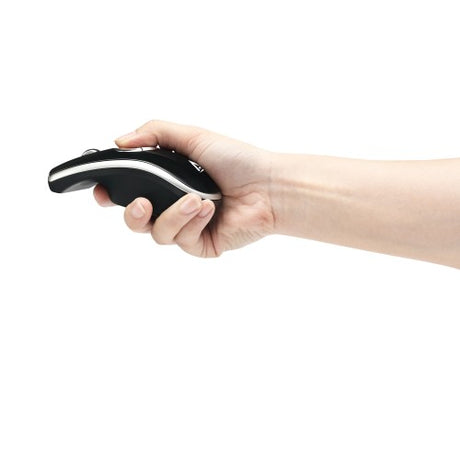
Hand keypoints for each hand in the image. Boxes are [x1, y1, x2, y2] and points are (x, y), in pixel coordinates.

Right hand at [94, 120, 275, 256]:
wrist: (268, 186)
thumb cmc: (237, 160)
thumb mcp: (193, 137)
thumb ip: (155, 133)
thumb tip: (120, 141)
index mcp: (169, 182)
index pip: (130, 192)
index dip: (110, 195)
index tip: (100, 190)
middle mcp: (174, 207)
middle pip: (136, 221)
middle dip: (132, 214)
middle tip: (142, 203)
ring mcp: (187, 228)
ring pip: (157, 233)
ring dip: (173, 214)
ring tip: (196, 199)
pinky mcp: (201, 245)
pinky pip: (181, 240)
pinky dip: (192, 222)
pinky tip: (210, 209)